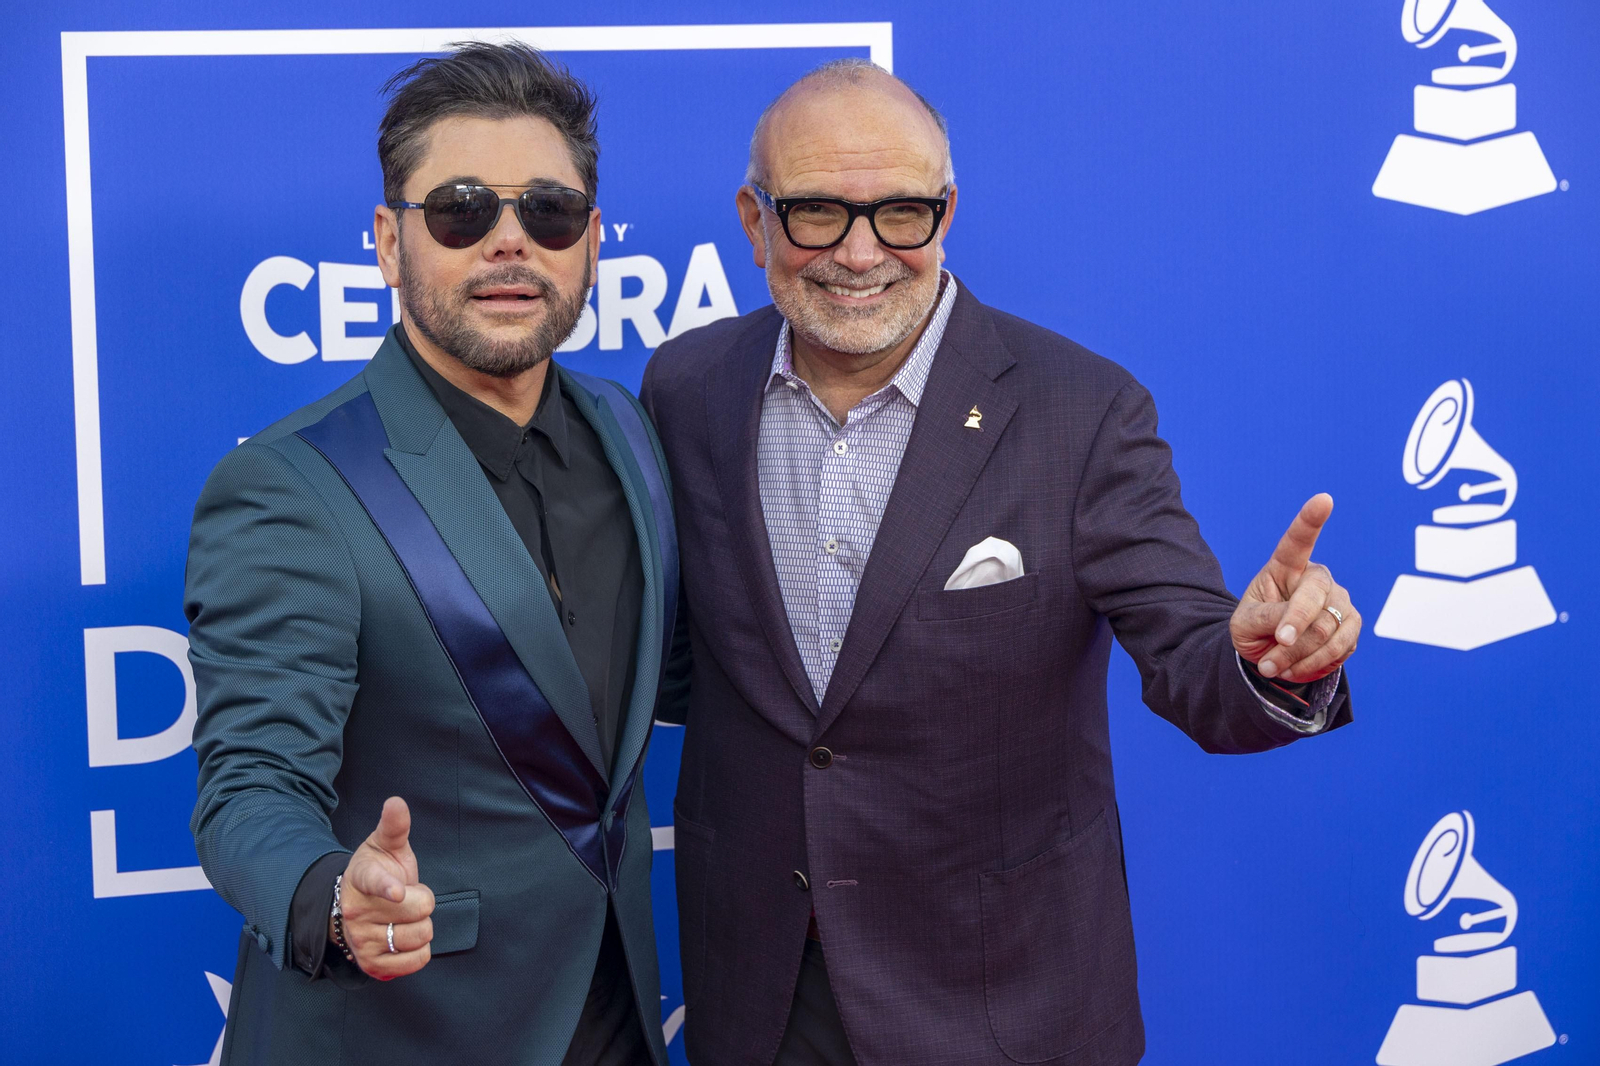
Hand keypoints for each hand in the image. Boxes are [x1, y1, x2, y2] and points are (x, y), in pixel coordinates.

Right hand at [335, 796, 434, 979]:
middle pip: (420, 909)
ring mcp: (363, 940)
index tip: (397, 892)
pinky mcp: (373, 965)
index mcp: (362, 878)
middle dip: (423, 901)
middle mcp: (358, 912)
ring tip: (403, 918)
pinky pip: (417, 960)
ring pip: (421, 935)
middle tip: (407, 897)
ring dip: (422, 926)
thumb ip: (394, 826)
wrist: (355, 906)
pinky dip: (420, 951)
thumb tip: (396, 802)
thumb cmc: (377, 872)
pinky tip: (405, 938)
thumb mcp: (385, 846)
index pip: (375, 882)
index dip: (389, 887)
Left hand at [1231, 494, 1361, 683]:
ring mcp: (1339, 599)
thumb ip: (1266, 619)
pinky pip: (1341, 646)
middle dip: (1294, 629)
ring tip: (1274, 666)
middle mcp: (1317, 578)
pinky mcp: (1352, 624)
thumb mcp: (1245, 624)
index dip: (1310, 520)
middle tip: (1274, 651)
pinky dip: (1314, 664)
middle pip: (1315, 596)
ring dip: (1299, 655)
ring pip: (1329, 628)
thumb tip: (1291, 630)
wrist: (1271, 653)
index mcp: (1284, 567)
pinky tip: (1295, 667)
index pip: (1298, 541)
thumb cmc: (1254, 628)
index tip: (1324, 500)